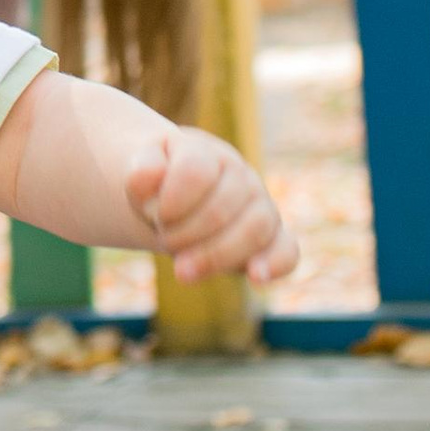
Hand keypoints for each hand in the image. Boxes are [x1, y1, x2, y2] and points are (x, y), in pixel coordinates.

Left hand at [124, 130, 297, 285]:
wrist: (178, 197)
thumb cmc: (160, 184)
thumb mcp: (142, 171)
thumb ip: (143, 170)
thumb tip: (153, 173)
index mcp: (206, 153)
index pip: (195, 172)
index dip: (171, 201)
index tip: (155, 214)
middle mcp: (240, 177)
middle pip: (224, 206)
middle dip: (187, 233)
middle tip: (164, 242)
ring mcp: (261, 206)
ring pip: (256, 227)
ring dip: (216, 254)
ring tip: (182, 271)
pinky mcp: (272, 238)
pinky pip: (288, 250)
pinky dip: (276, 264)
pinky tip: (255, 277)